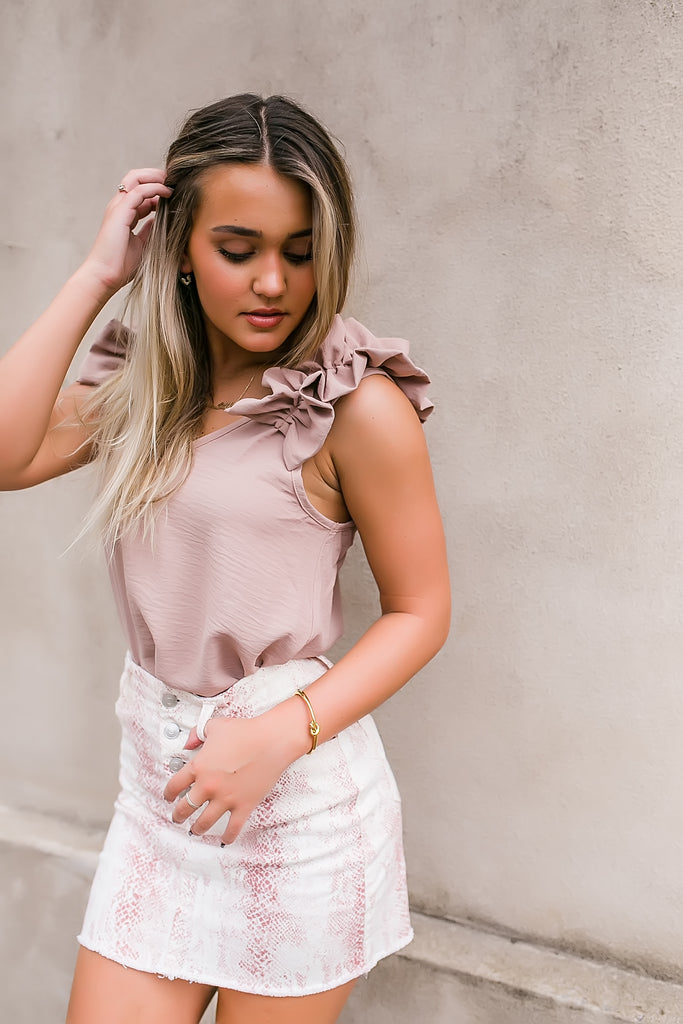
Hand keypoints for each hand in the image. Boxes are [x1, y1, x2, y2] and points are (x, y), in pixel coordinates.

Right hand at [80, 168, 172, 297]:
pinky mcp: (120, 212)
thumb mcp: (142, 245)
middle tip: (175, 180)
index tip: (175, 193)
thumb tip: (161, 222)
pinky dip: (155, 188)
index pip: (141, 192)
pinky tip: (168, 193)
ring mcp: (118, 207)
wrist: (105, 275)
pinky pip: (139, 191)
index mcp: (124, 214)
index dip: (158, 189)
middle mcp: (119, 207)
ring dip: (156, 177)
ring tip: (173, 182)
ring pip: (136, 178)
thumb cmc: (121, 266)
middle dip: (156, 175)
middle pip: (136, 178)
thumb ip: (150, 231)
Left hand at [163, 710, 301, 844]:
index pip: (174, 786)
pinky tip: (224, 839)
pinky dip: (227, 836)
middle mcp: (208, 786)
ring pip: (203, 823)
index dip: (168, 794)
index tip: (168, 797)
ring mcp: (226, 798)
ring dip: (196, 828)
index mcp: (199, 767)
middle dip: (178, 815)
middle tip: (177, 817)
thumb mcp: (214, 726)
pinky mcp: (243, 805)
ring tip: (195, 830)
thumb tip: (188, 744)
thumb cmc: (245, 731)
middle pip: (185, 808)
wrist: (271, 740)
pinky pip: (232, 828)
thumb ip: (196, 734)